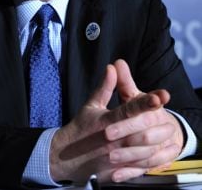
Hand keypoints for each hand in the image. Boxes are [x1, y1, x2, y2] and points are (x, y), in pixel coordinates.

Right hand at [49, 60, 184, 183]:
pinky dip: (153, 160)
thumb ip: (105, 87)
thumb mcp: (91, 105)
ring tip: (170, 134)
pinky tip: (162, 152)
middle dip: (157, 126)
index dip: (144, 104)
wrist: (66, 157)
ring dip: (159, 144)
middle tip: (169, 121)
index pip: (128, 111)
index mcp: (106, 121)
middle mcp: (112, 140)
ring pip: (143, 152)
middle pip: (140, 133)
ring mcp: (116, 157)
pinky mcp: (118, 170)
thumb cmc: (81, 127)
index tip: (159, 97)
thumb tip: (112, 67)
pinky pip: (140, 167)